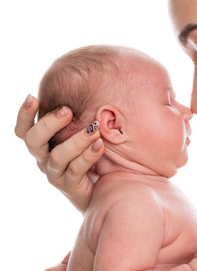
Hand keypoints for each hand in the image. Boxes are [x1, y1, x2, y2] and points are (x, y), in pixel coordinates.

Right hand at [15, 95, 103, 211]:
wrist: (98, 188)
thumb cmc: (87, 153)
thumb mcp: (78, 133)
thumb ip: (76, 117)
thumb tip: (83, 82)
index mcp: (41, 143)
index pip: (23, 130)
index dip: (24, 115)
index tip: (32, 96)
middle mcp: (43, 158)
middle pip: (33, 141)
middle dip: (49, 124)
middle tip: (67, 111)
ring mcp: (55, 173)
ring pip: (58, 156)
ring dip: (76, 140)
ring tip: (94, 128)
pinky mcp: (70, 186)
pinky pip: (76, 170)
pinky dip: (88, 156)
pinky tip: (100, 144)